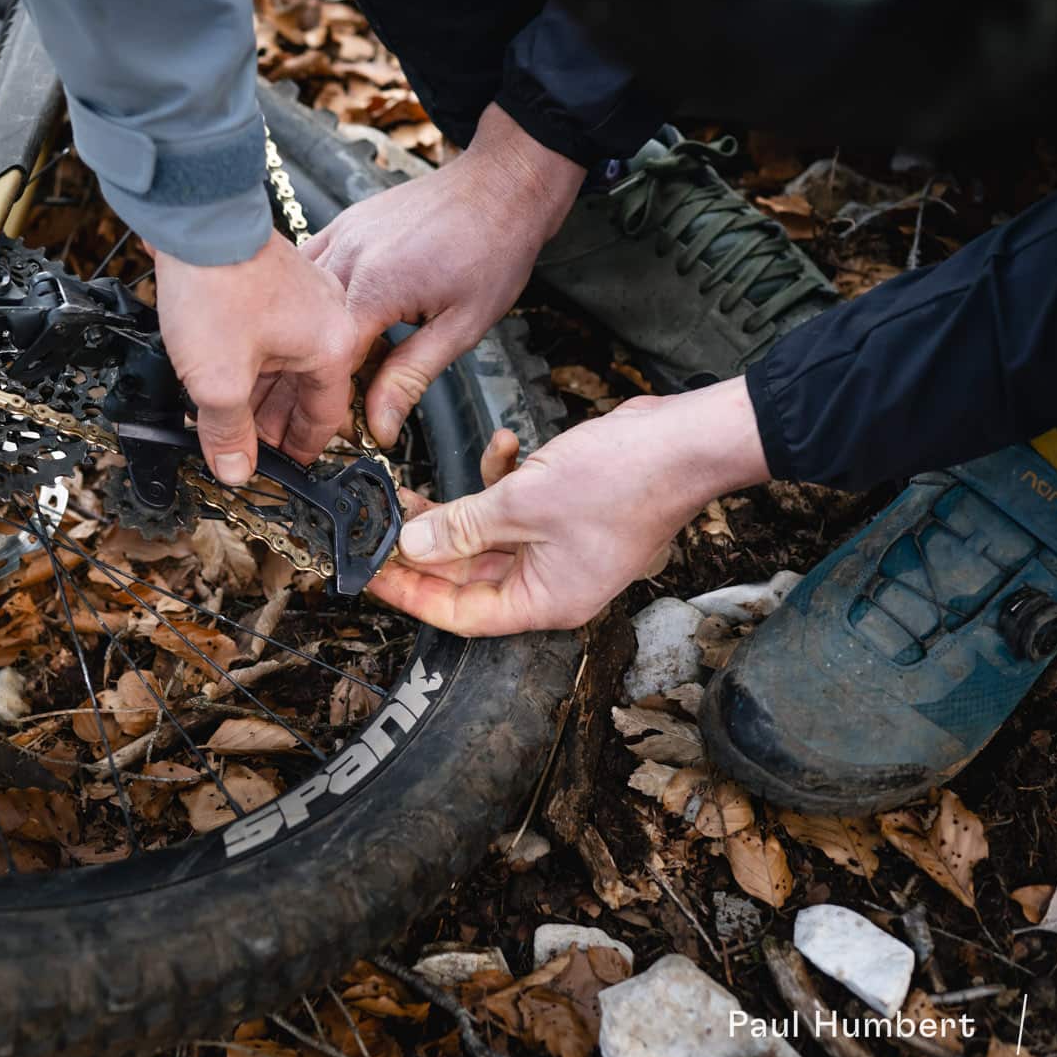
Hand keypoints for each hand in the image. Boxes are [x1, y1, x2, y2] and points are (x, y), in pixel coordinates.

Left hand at [154, 234, 360, 483]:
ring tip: (223, 417)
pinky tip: (216, 373)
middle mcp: (327, 318)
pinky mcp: (273, 279)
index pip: (325, 417)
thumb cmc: (216, 288)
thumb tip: (235, 470)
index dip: (299, 450)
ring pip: (283, 361)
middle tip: (242, 448)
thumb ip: (227, 433)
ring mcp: (302, 294)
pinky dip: (247, 359)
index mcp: (332, 345)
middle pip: (304, 389)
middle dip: (271, 423)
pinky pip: (268, 334)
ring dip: (255, 392)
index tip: (278, 469)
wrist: (192, 220)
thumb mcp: (217, 381)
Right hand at [294, 103, 583, 446]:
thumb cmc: (494, 249)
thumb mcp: (462, 326)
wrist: (502, 183)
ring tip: (307, 374)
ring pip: (296, 302)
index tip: (339, 429)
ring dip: (298, 340)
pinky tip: (314, 322)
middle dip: (301, 378)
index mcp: (375, 287)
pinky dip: (305, 301)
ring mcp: (341, 235)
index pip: (329, 362)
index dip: (329, 402)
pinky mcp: (344, 225)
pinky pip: (308, 270)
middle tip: (309, 413)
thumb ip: (411, 376)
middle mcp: (347, 256)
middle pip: (302, 335)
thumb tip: (378, 426)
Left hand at [369, 378, 771, 634]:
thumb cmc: (624, 481)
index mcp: (545, 600)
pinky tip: (502, 445)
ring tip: (414, 486)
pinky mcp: (567, 511)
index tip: (371, 573)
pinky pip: (516, 507)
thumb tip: (412, 547)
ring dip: (455, 510)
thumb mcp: (523, 504)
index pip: (460, 615)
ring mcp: (561, 546)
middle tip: (378, 524)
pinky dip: (501, 478)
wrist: (685, 441)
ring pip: (487, 537)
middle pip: (468, 576)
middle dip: (424, 546)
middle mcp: (552, 581)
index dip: (411, 595)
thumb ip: (461, 528)